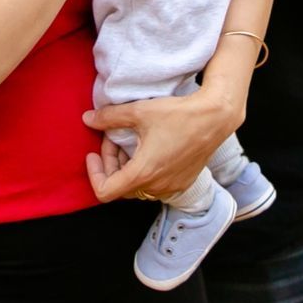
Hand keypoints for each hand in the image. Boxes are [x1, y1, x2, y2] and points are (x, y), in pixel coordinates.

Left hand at [82, 89, 240, 202]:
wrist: (214, 118)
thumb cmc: (178, 114)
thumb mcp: (139, 112)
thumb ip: (110, 118)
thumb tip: (88, 119)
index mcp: (143, 173)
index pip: (105, 191)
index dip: (94, 173)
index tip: (94, 154)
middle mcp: (157, 186)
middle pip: (121, 187)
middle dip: (111, 163)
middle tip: (112, 137)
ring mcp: (171, 187)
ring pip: (137, 186)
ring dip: (127, 167)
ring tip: (130, 140)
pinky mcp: (182, 183)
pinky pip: (154, 185)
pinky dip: (144, 170)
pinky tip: (148, 147)